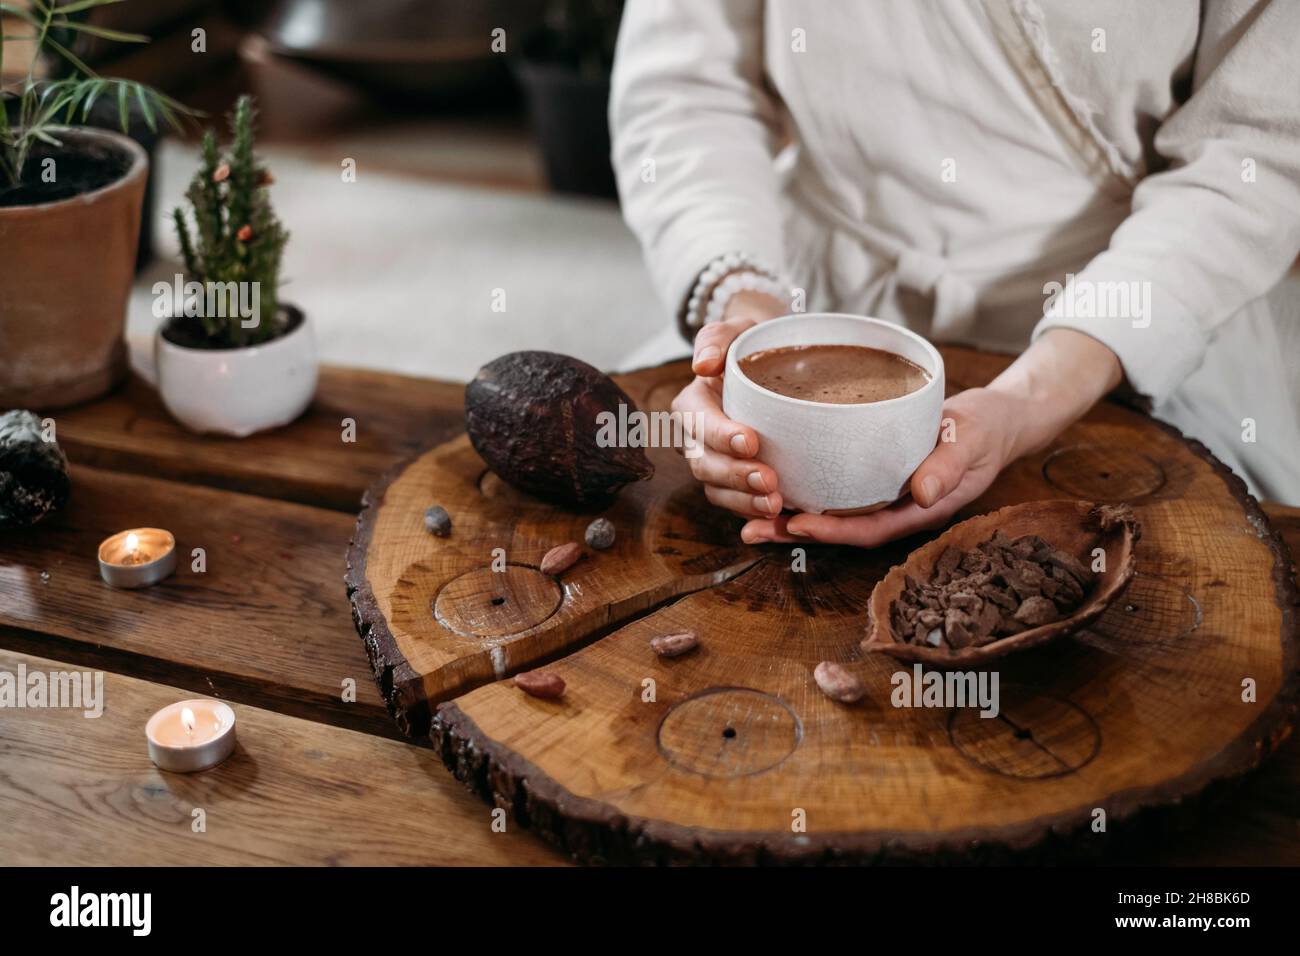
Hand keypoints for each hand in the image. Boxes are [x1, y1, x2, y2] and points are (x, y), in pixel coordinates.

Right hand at [671, 289, 786, 517]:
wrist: (768, 366)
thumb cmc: (749, 346)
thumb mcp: (734, 331)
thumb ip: (716, 339)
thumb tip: (703, 364)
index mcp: (691, 405)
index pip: (699, 423)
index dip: (721, 436)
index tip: (751, 441)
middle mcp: (695, 439)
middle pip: (705, 464)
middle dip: (735, 476)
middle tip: (769, 481)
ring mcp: (712, 463)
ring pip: (716, 489)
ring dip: (743, 500)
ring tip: (775, 504)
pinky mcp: (731, 482)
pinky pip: (734, 502)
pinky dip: (751, 511)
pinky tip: (776, 515)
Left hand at [739, 386, 1020, 543]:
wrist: (995, 419)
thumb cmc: (985, 429)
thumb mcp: (971, 441)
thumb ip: (949, 465)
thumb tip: (922, 494)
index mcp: (920, 510)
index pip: (870, 529)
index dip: (833, 531)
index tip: (797, 525)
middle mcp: (896, 509)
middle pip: (841, 529)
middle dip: (796, 532)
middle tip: (751, 531)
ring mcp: (885, 495)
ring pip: (834, 513)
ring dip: (792, 516)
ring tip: (748, 516)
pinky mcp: (874, 477)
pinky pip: (837, 491)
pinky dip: (807, 491)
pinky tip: (775, 483)